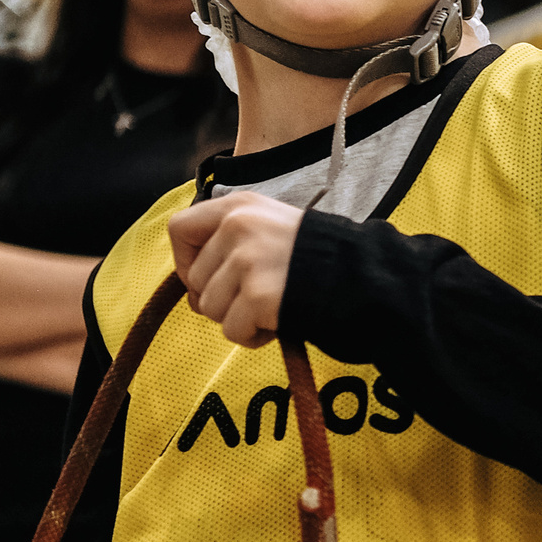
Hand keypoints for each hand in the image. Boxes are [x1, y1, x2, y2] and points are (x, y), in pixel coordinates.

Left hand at [167, 191, 303, 348]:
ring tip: (270, 307)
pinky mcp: (256, 294)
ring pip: (210, 308)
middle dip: (219, 298)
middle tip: (254, 299)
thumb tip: (193, 285)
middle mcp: (237, 227)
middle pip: (194, 279)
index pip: (179, 229)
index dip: (186, 260)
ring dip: (237, 318)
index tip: (209, 276)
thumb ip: (232, 241)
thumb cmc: (317, 258)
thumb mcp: (271, 227)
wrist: (361, 276)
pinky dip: (252, 335)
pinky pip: (232, 330)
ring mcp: (246, 260)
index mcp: (238, 206)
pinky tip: (276, 321)